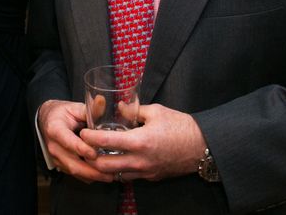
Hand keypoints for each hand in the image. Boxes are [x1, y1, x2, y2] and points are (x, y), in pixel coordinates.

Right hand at [37, 100, 109, 182]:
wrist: (48, 120)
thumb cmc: (62, 113)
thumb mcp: (74, 107)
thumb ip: (89, 108)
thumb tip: (102, 101)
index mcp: (55, 129)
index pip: (68, 142)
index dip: (82, 149)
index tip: (95, 154)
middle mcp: (54, 146)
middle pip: (72, 163)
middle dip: (92, 171)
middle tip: (110, 173)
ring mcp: (56, 157)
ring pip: (74, 171)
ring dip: (92, 176)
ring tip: (110, 176)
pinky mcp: (60, 164)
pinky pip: (75, 174)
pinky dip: (88, 177)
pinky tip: (102, 175)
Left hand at [78, 103, 205, 181]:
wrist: (203, 146)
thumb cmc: (181, 126)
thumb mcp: (156, 111)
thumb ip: (134, 110)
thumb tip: (119, 107)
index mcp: (139, 142)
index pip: (105, 142)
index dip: (89, 138)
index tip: (82, 132)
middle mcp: (140, 161)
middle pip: (104, 166)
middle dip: (91, 158)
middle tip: (86, 147)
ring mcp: (146, 172)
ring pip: (116, 175)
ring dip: (105, 166)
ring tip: (99, 154)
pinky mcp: (151, 177)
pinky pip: (129, 176)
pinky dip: (120, 170)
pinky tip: (118, 159)